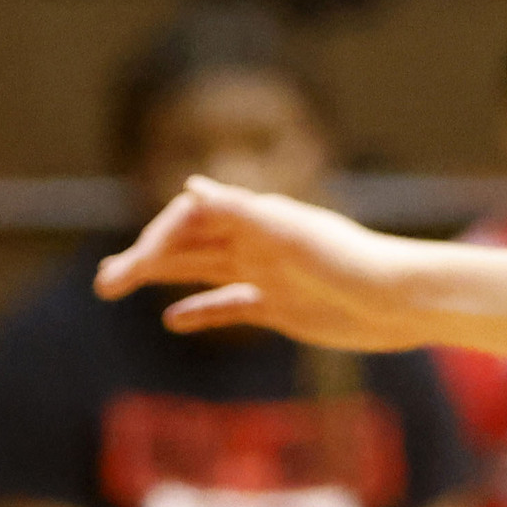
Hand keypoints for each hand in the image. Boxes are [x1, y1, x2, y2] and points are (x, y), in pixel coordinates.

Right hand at [96, 176, 449, 350]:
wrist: (403, 302)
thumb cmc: (354, 263)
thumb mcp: (294, 236)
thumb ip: (243, 213)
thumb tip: (190, 186)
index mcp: (260, 217)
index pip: (192, 217)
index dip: (159, 237)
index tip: (136, 266)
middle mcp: (258, 241)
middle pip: (190, 244)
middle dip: (146, 258)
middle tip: (103, 283)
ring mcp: (268, 274)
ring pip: (201, 271)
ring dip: (160, 278)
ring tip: (115, 288)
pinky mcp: (281, 307)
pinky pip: (230, 305)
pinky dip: (201, 310)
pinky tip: (173, 319)